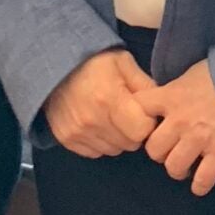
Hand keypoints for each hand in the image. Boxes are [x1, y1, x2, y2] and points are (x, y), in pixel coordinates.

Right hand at [42, 49, 156, 156]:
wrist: (52, 64)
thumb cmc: (94, 62)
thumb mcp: (124, 63)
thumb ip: (145, 85)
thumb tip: (161, 108)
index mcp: (109, 99)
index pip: (142, 131)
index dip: (147, 122)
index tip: (142, 111)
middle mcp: (92, 120)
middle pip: (130, 144)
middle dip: (134, 131)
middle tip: (126, 112)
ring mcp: (77, 132)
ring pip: (114, 150)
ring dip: (117, 137)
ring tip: (110, 116)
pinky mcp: (66, 140)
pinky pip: (96, 152)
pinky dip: (101, 141)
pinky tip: (97, 123)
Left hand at [136, 61, 214, 195]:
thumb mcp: (193, 73)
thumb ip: (175, 90)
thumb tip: (165, 99)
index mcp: (171, 97)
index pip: (137, 110)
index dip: (137, 120)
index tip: (148, 125)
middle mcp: (180, 120)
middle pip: (153, 149)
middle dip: (160, 152)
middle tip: (171, 149)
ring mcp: (199, 139)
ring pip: (173, 167)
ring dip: (178, 169)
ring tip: (186, 165)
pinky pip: (202, 180)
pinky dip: (200, 185)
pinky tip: (201, 181)